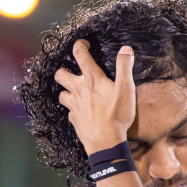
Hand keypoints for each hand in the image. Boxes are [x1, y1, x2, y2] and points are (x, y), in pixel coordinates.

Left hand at [52, 39, 135, 155]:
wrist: (106, 142)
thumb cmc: (117, 115)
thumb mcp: (126, 89)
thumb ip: (125, 67)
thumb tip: (125, 49)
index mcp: (91, 80)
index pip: (80, 55)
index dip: (79, 45)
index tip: (83, 43)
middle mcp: (78, 91)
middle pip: (60, 75)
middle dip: (64, 69)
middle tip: (72, 70)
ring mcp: (74, 106)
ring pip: (61, 94)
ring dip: (66, 90)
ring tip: (74, 90)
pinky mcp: (74, 120)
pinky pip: (69, 111)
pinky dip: (72, 108)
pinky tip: (79, 110)